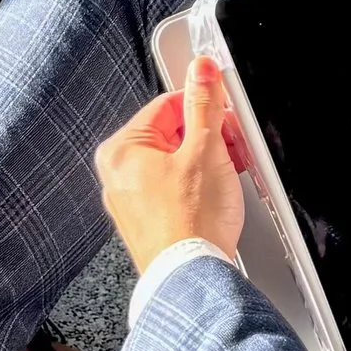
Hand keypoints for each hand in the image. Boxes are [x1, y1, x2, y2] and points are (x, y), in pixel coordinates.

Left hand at [95, 54, 246, 275]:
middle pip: (171, 134)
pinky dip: (198, 186)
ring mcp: (132, 204)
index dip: (202, 105)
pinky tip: (218, 196)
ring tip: (229, 172)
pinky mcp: (149, 225)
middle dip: (208, 137)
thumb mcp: (205, 150)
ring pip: (175, 163)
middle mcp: (118, 177)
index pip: (166, 105)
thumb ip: (204, 103)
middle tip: (232, 145)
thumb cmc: (190, 224)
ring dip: (207, 162)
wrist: (192, 282)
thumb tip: (201, 68)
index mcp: (121, 151)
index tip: (224, 111)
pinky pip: (175, 190)